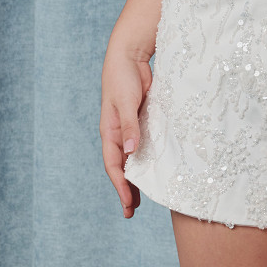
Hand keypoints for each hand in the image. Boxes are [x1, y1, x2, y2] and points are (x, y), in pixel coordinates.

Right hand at [100, 46, 152, 217]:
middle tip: (131, 212)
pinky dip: (148, 157)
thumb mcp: (125, 101)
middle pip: (122, 166)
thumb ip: (129, 125)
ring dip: (137, 176)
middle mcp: (119, 133)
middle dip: (126, 189)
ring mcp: (131, 127)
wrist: (130, 55)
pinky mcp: (143, 119)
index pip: (114, 165)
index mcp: (110, 131)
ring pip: (133, 157)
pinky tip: (156, 166)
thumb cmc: (123, 76)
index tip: (128, 205)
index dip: (120, 186)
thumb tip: (130, 152)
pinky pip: (145, 143)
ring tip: (142, 198)